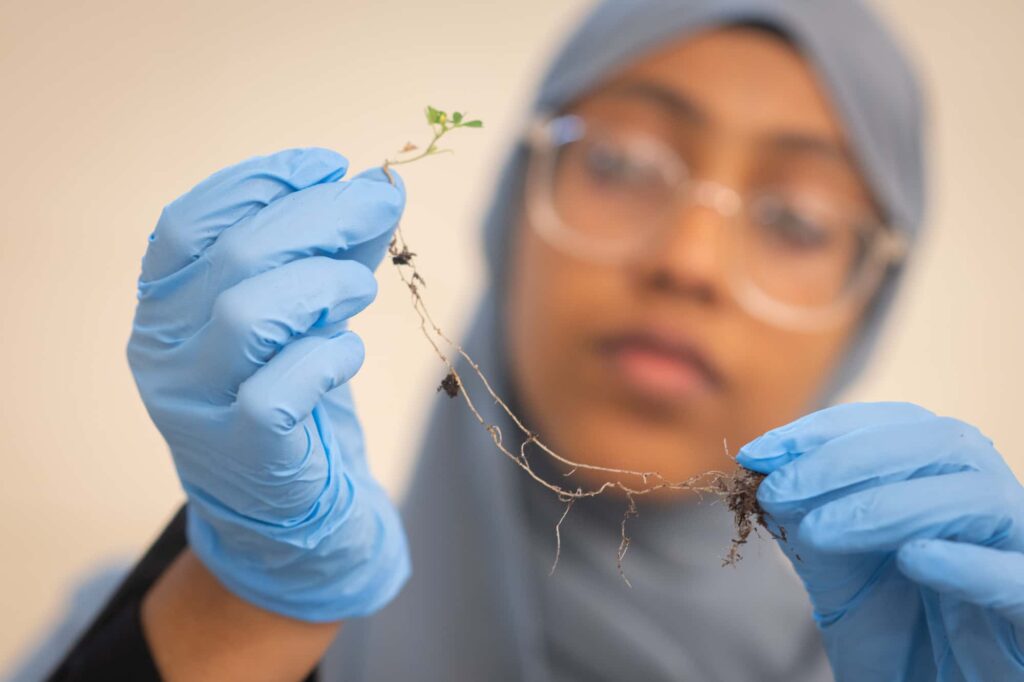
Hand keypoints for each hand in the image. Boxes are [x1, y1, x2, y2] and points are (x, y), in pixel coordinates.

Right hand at [127, 147, 409, 621]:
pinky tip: (347, 353)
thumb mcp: (301, 310)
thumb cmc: (289, 389)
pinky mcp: (242, 453)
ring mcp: (195, 405)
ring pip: (249, 316)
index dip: (258, 183)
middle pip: (234, 257)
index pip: (188, 223)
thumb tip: (380, 185)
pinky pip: (281, 392)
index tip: (328, 164)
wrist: (282, 505)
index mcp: (163, 306)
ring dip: (324, 287)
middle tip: (378, 206)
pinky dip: (329, 358)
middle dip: (320, 218)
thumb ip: (332, 250)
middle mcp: (161, 351)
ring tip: (362, 289)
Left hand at [736, 402, 1023, 680]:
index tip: (758, 453)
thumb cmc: (894, 629)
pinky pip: (1018, 579)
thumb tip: (761, 470)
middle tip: (778, 489)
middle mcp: (991, 503)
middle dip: (846, 459)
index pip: (896, 426)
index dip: (825, 430)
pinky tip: (914, 560)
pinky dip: (969, 564)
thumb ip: (807, 517)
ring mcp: (1021, 552)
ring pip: (979, 498)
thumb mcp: (836, 567)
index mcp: (946, 480)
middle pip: (942, 444)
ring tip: (818, 531)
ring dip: (888, 505)